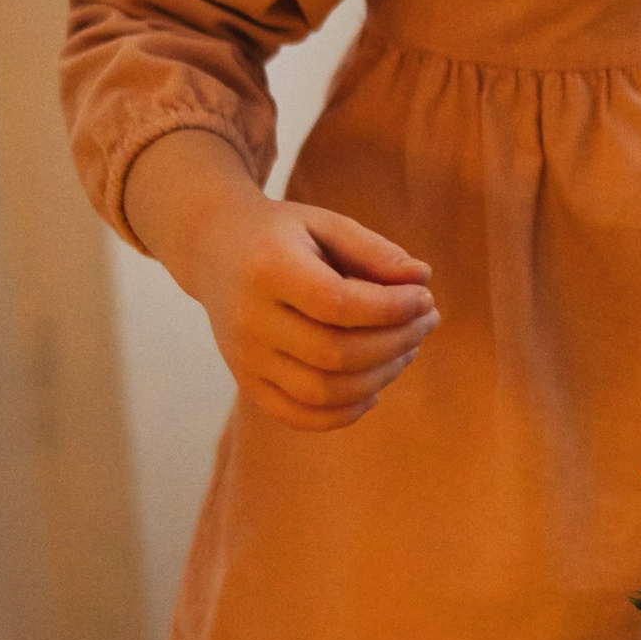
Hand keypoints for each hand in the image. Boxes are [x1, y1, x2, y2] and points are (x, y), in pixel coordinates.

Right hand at [123, 129, 436, 430]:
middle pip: (335, 354)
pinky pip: (299, 415)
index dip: (392, 308)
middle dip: (396, 343)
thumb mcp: (325, 224)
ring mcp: (245, 357)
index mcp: (268, 269)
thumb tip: (421, 280)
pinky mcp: (247, 382)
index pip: (338, 304)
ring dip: (380, 378)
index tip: (425, 297)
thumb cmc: (282, 235)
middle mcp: (250, 319)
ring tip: (407, 350)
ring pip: (322, 392)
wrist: (213, 250)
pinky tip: (373, 389)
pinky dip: (344, 413)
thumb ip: (373, 250)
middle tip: (427, 321)